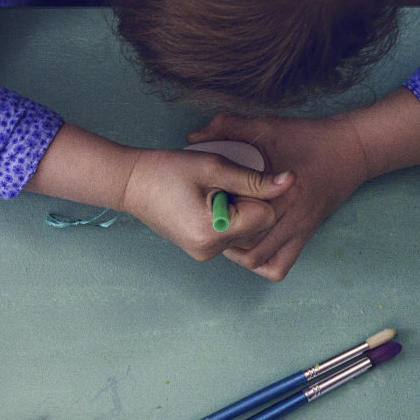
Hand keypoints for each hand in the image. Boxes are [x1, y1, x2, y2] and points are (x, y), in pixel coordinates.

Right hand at [25, 124, 292, 266]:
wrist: (130, 184)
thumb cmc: (166, 170)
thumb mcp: (213, 167)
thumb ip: (253, 177)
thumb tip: (289, 181)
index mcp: (212, 232)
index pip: (266, 216)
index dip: (262, 192)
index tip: (243, 175)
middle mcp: (209, 250)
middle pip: (259, 227)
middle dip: (253, 202)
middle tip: (228, 181)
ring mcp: (204, 253)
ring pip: (247, 231)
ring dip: (242, 208)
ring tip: (217, 189)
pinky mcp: (201, 249)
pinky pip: (232, 234)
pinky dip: (230, 215)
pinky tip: (212, 199)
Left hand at [186, 114, 370, 280]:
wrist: (353, 149)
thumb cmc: (309, 137)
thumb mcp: (268, 127)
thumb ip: (229, 127)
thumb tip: (192, 137)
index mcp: (278, 189)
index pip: (238, 214)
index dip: (216, 212)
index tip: (206, 202)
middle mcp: (289, 215)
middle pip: (244, 241)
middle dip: (223, 234)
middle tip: (213, 220)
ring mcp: (298, 229)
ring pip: (258, 259)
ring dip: (238, 251)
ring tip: (228, 233)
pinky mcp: (305, 237)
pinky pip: (279, 266)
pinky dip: (261, 264)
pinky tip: (251, 247)